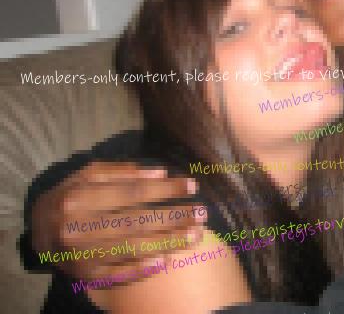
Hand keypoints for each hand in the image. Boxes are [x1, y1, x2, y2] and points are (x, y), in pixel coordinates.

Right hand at [30, 161, 205, 282]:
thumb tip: (160, 172)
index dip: (165, 189)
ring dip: (167, 242)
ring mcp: (83, 254)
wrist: (38, 230)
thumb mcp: (89, 174)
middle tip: (202, 213)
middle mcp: (80, 227)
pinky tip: (164, 260)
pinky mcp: (85, 275)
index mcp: (81, 197)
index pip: (132, 192)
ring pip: (132, 248)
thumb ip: (122, 172)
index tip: (192, 185)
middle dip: (173, 217)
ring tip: (195, 235)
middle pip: (136, 222)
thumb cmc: (71, 195)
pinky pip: (117, 273)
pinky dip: (141, 268)